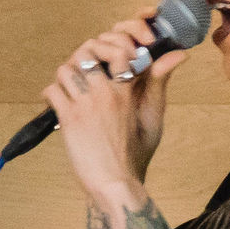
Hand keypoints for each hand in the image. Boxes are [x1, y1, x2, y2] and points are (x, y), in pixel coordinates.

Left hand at [43, 9, 185, 202]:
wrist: (115, 183)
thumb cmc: (135, 154)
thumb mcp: (153, 116)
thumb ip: (159, 82)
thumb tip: (178, 54)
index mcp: (128, 90)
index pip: (118, 48)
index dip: (110, 45)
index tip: (106, 57)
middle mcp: (107, 92)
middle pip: (87, 51)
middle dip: (82, 55)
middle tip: (83, 68)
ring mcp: (86, 104)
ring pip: (66, 69)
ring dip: (65, 76)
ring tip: (69, 86)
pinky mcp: (69, 118)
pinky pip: (52, 91)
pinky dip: (51, 94)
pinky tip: (56, 103)